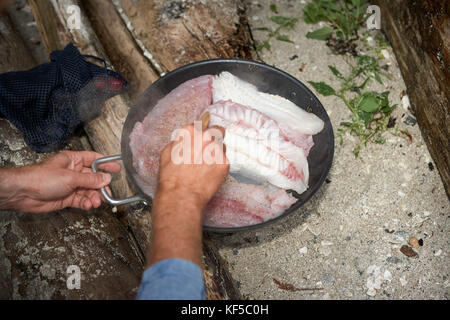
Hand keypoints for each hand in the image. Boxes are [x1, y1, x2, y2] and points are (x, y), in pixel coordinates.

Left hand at [3, 151, 119, 212]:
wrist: (24, 193)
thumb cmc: (41, 178)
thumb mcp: (71, 177)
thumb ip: (90, 179)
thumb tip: (106, 178)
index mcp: (73, 160)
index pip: (93, 159)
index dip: (106, 164)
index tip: (117, 168)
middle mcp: (72, 172)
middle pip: (93, 178)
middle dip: (101, 186)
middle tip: (108, 193)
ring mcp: (70, 185)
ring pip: (89, 191)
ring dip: (94, 197)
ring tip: (96, 202)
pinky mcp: (67, 198)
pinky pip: (82, 200)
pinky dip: (86, 203)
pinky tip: (88, 205)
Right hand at [148, 121, 228, 266]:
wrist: (181, 196)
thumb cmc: (171, 178)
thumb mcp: (166, 154)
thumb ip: (178, 142)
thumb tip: (184, 140)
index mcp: (189, 132)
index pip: (200, 125)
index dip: (200, 134)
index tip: (199, 140)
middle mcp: (204, 137)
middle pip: (216, 131)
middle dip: (214, 138)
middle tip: (209, 150)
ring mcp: (216, 150)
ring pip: (222, 146)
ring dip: (217, 153)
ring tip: (206, 167)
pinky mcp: (224, 163)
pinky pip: (225, 161)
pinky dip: (219, 167)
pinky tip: (210, 175)